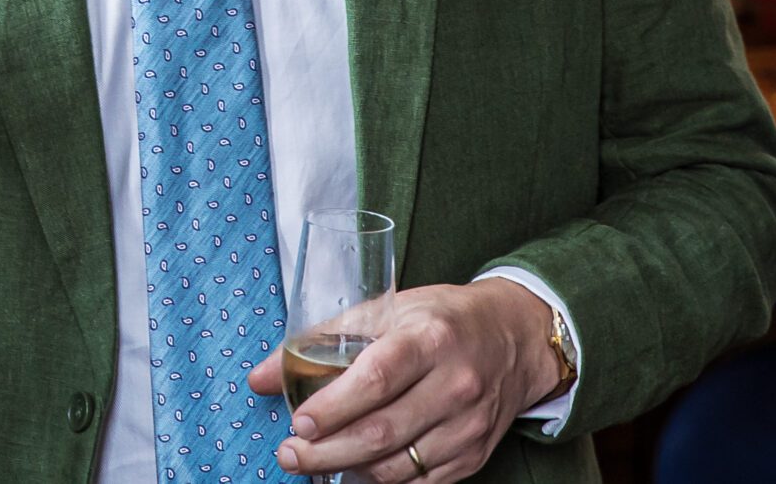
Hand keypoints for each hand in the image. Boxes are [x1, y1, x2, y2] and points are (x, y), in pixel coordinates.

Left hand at [244, 279, 563, 481]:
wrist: (514, 337)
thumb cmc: (440, 319)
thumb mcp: (387, 309)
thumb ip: (322, 340)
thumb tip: (261, 376)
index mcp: (430, 337)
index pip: (376, 379)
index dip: (333, 407)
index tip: (298, 422)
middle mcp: (455, 383)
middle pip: (382, 432)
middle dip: (326, 450)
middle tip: (290, 453)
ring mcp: (468, 425)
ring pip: (398, 466)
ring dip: (348, 470)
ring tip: (313, 461)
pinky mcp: (474, 454)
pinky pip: (419, 482)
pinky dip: (381, 480)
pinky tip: (355, 469)